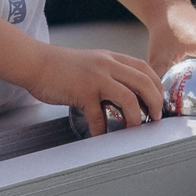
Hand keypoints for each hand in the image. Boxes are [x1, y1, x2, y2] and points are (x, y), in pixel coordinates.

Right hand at [31, 44, 163, 129]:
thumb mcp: (92, 63)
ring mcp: (95, 78)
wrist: (35, 62)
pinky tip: (101, 137)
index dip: (157, 86)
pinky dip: (101, 130)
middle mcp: (107, 65)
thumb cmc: (61, 67)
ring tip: (134, 128)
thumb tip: (129, 96)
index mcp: (111, 58)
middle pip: (143, 82)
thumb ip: (110, 74)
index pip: (145, 69)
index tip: (159, 102)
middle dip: (155, 102)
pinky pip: (98, 116)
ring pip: (128, 98)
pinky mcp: (82, 92)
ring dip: (136, 117)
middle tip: (155, 117)